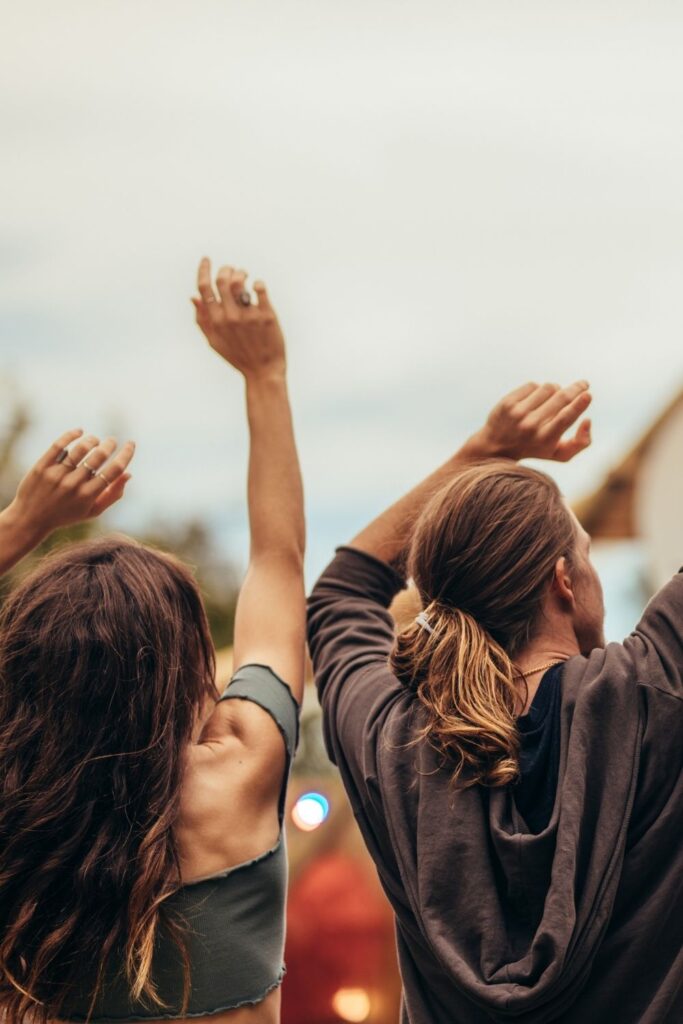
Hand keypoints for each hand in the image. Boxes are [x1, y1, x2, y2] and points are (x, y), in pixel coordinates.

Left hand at [5, 429, 135, 542]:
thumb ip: (113, 494)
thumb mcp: (92, 511)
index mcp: (89, 495)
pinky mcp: (42, 467)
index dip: (126, 454)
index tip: (131, 444)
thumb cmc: (66, 515)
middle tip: (112, 441)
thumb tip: (128, 474)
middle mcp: (74, 484)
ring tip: (95, 440)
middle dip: (110, 444)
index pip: (114, 470)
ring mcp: (56, 475)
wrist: (30, 519)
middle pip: (99, 456)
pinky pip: (59, 445)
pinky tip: (79, 432)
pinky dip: (72, 434)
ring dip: (92, 440)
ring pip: (80, 448)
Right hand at [192, 258, 285, 380]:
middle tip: (232, 270)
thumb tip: (193, 297)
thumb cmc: (238, 356)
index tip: (206, 259)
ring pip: (240, 281)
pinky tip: (257, 286)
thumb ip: (202, 320)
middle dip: (225, 268)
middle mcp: (230, 317)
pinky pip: (260, 289)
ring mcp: (249, 316)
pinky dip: (258, 283)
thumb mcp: (214, 341)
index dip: (203, 269)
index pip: (204, 288)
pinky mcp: (267, 316)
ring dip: (241, 272)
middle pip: (222, 279)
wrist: (263, 372)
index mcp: (215, 321)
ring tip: (245, 275)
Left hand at [465, 380, 591, 462]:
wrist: (496, 446)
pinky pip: (532, 385)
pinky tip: (535, 398)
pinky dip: (538, 389)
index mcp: (545, 440)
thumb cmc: (535, 448)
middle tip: (584, 384)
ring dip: (555, 389)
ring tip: (553, 397)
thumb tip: (588, 420)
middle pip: (560, 398)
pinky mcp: (507, 402)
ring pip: (547, 388)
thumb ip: (580, 443)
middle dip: (576, 388)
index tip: (588, 394)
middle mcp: (531, 426)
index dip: (579, 405)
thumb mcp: (559, 454)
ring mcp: (517, 413)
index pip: (565, 418)